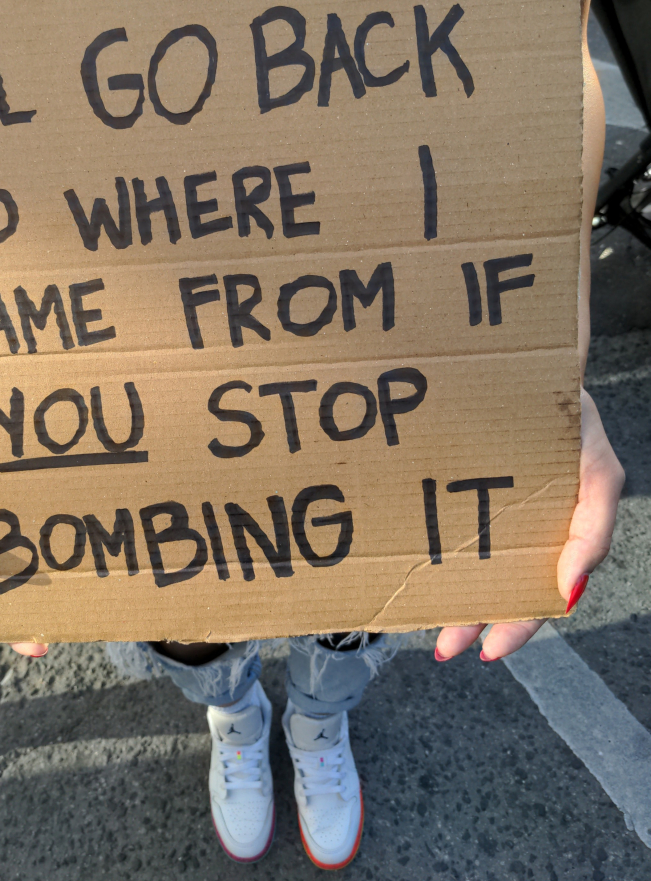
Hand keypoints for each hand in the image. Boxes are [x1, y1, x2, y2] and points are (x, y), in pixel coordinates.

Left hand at [434, 388, 623, 662]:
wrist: (527, 359)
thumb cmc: (569, 413)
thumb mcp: (599, 471)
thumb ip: (593, 527)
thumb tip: (570, 591)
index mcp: (557, 529)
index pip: (542, 592)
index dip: (519, 623)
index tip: (487, 648)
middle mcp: (522, 525)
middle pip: (498, 588)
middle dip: (471, 622)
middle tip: (444, 646)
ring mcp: (490, 507)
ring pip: (468, 565)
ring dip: (447, 596)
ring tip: (416, 619)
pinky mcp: (457, 487)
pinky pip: (443, 527)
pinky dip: (429, 552)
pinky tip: (409, 566)